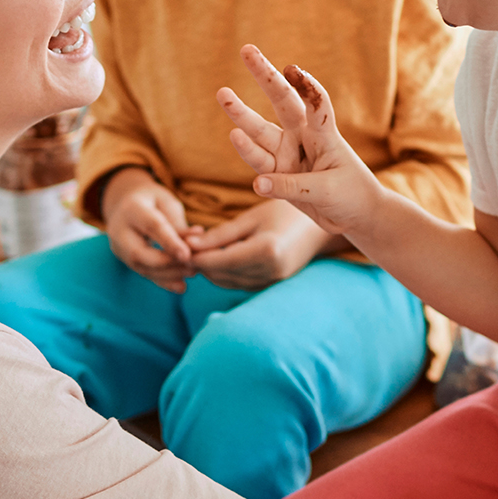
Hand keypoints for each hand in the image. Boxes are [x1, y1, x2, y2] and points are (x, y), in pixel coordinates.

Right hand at [101, 167, 197, 293]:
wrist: (127, 204)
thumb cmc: (152, 200)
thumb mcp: (167, 202)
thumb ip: (178, 222)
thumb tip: (196, 240)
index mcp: (132, 209)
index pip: (151, 227)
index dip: (170, 242)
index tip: (188, 255)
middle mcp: (119, 230)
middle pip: (139, 253)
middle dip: (167, 263)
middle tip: (193, 266)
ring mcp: (119, 247)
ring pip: (141, 267)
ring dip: (168, 274)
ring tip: (193, 272)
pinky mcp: (125, 259)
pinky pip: (143, 273)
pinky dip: (163, 281)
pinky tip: (181, 286)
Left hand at [187, 200, 335, 290]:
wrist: (318, 227)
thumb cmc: (285, 212)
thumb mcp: (250, 217)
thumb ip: (220, 234)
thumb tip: (187, 244)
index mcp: (266, 251)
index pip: (219, 261)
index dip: (195, 256)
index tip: (178, 245)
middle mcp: (270, 271)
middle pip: (220, 275)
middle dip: (200, 264)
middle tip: (183, 248)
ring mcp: (273, 282)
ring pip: (227, 283)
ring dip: (211, 270)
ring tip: (199, 251)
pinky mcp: (271, 286)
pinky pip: (239, 284)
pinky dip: (225, 273)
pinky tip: (219, 257)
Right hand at [216, 44, 387, 237]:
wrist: (355, 215)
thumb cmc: (351, 195)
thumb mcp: (327, 189)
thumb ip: (293, 187)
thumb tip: (257, 183)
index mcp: (325, 134)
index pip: (316, 104)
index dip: (306, 87)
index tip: (291, 69)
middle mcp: (303, 138)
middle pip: (282, 101)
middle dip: (264, 75)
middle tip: (246, 49)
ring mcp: (287, 154)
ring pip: (260, 130)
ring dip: (242, 113)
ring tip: (223, 93)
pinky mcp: (276, 174)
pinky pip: (258, 161)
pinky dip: (248, 152)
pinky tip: (235, 136)